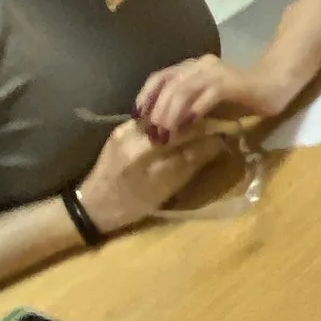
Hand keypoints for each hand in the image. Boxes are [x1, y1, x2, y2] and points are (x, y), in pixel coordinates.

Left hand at [74, 116, 226, 235]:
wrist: (94, 204)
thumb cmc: (134, 205)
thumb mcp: (167, 189)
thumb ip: (191, 163)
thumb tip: (217, 143)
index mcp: (151, 160)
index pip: (190, 136)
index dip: (211, 132)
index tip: (226, 132)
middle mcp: (139, 141)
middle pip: (177, 122)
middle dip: (198, 121)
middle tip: (215, 124)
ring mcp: (127, 131)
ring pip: (162, 115)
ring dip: (181, 117)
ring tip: (195, 121)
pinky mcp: (120, 128)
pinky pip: (148, 118)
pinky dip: (163, 119)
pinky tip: (172, 122)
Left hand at [131, 53, 266, 143]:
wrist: (276, 85)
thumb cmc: (243, 97)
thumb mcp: (208, 103)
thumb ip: (189, 108)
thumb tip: (165, 128)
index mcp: (192, 67)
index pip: (160, 77)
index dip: (145, 96)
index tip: (136, 117)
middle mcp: (200, 65)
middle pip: (168, 84)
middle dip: (156, 110)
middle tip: (151, 133)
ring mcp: (215, 72)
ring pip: (183, 89)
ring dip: (171, 113)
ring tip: (165, 134)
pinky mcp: (230, 82)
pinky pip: (206, 96)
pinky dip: (193, 111)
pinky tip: (186, 126)